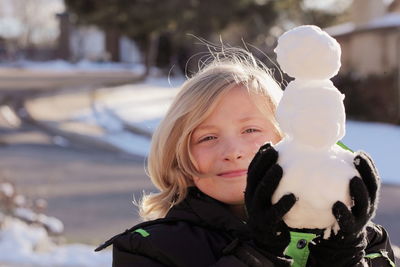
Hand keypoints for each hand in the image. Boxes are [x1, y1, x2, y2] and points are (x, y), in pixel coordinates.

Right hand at [245, 143, 295, 262]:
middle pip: (254, 177)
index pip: (252, 170)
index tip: (268, 145)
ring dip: (270, 179)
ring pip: (260, 193)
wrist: (268, 240)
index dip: (259, 157)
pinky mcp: (265, 223)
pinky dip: (282, 205)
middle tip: (275, 150)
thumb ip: (275, 180)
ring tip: (280, 168)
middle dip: (263, 162)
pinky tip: (292, 197)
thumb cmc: (273, 212)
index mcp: (252, 190)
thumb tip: (291, 158)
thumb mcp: (270, 195)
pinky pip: (273, 213)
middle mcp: (251, 198)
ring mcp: (256, 211)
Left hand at [308, 151, 380, 265]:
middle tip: (358, 158)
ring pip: (364, 204)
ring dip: (359, 191)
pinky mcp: (349, 230)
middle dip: (367, 172)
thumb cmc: (339, 211)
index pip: (371, 178)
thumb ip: (335, 181)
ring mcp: (360, 219)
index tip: (360, 152)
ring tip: (353, 179)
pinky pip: (348, 222)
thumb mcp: (341, 195)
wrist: (341, 240)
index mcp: (366, 196)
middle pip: (372, 188)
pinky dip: (344, 214)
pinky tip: (336, 205)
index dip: (368, 165)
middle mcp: (367, 206)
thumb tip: (317, 158)